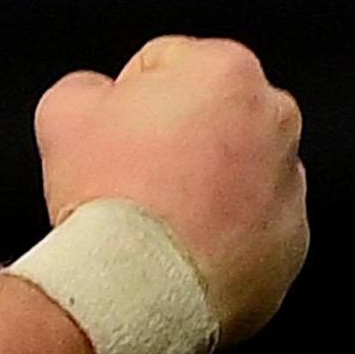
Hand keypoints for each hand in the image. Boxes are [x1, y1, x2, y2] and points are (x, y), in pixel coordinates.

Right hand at [33, 36, 310, 341]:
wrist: (135, 289)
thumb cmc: (107, 197)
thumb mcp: (62, 111)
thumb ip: (89, 85)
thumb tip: (101, 97)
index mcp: (227, 71)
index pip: (167, 64)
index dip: (128, 100)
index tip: (113, 137)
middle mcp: (276, 119)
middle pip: (212, 116)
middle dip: (178, 139)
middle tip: (133, 178)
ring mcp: (291, 183)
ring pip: (237, 172)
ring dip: (204, 187)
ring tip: (156, 220)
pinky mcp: (292, 242)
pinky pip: (252, 228)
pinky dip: (223, 236)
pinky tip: (180, 250)